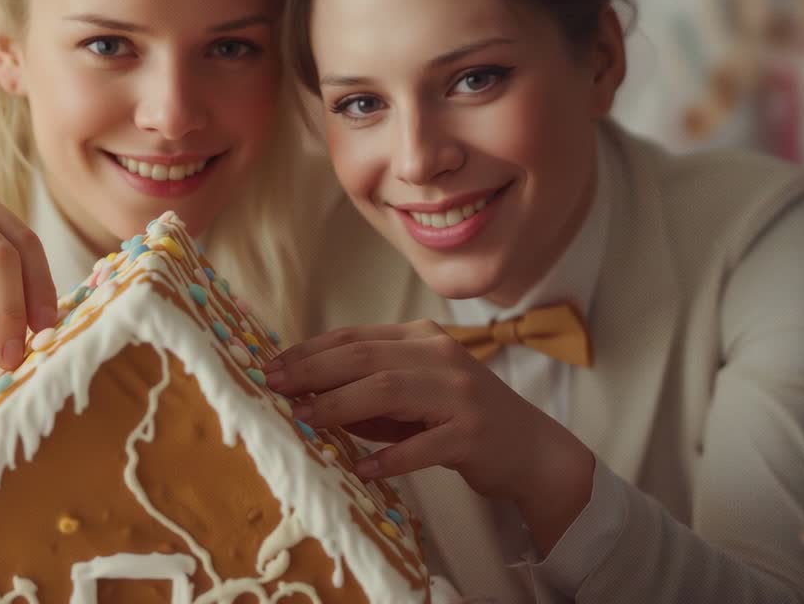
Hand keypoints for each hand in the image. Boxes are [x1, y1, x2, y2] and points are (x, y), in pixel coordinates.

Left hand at [264, 319, 594, 549]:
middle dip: (314, 370)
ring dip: (341, 405)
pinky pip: (423, 445)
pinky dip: (390, 456)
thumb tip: (307, 396)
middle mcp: (440, 357)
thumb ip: (370, 390)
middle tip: (276, 387)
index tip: (272, 366)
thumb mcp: (414, 394)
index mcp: (422, 339)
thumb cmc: (461, 419)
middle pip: (365, 356)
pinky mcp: (472, 434)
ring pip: (389, 390)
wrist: (531, 450)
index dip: (309, 350)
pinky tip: (362, 467)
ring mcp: (459, 395)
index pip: (354, 337)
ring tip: (307, 420)